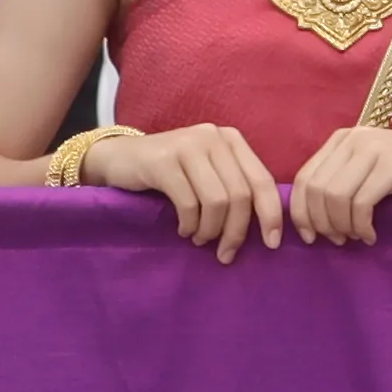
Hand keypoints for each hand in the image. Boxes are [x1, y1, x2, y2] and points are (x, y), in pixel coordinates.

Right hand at [87, 120, 281, 261]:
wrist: (119, 158)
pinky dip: (189, 224)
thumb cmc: (170, 172)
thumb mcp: (207, 173)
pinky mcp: (163, 161)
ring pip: (217, 201)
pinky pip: (188, 203)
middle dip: (236, 231)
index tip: (271, 244)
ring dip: (210, 230)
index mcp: (231, 140)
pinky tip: (183, 229)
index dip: (271, 215)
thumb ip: (234, 188)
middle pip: (240, 195)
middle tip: (224, 253)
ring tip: (199, 239)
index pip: (262, 180)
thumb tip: (266, 229)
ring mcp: (188, 145)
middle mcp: (213, 137)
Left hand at [288, 127, 391, 247]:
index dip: (299, 212)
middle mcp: (353, 139)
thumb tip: (311, 216)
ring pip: (335, 198)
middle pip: (315, 190)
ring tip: (357, 238)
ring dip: (342, 226)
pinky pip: (360, 203)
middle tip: (338, 241)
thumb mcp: (371, 168)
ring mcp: (373, 149)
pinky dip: (361, 226)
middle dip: (320, 223)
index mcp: (342, 138)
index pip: (303, 178)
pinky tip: (371, 235)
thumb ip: (342, 180)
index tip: (310, 238)